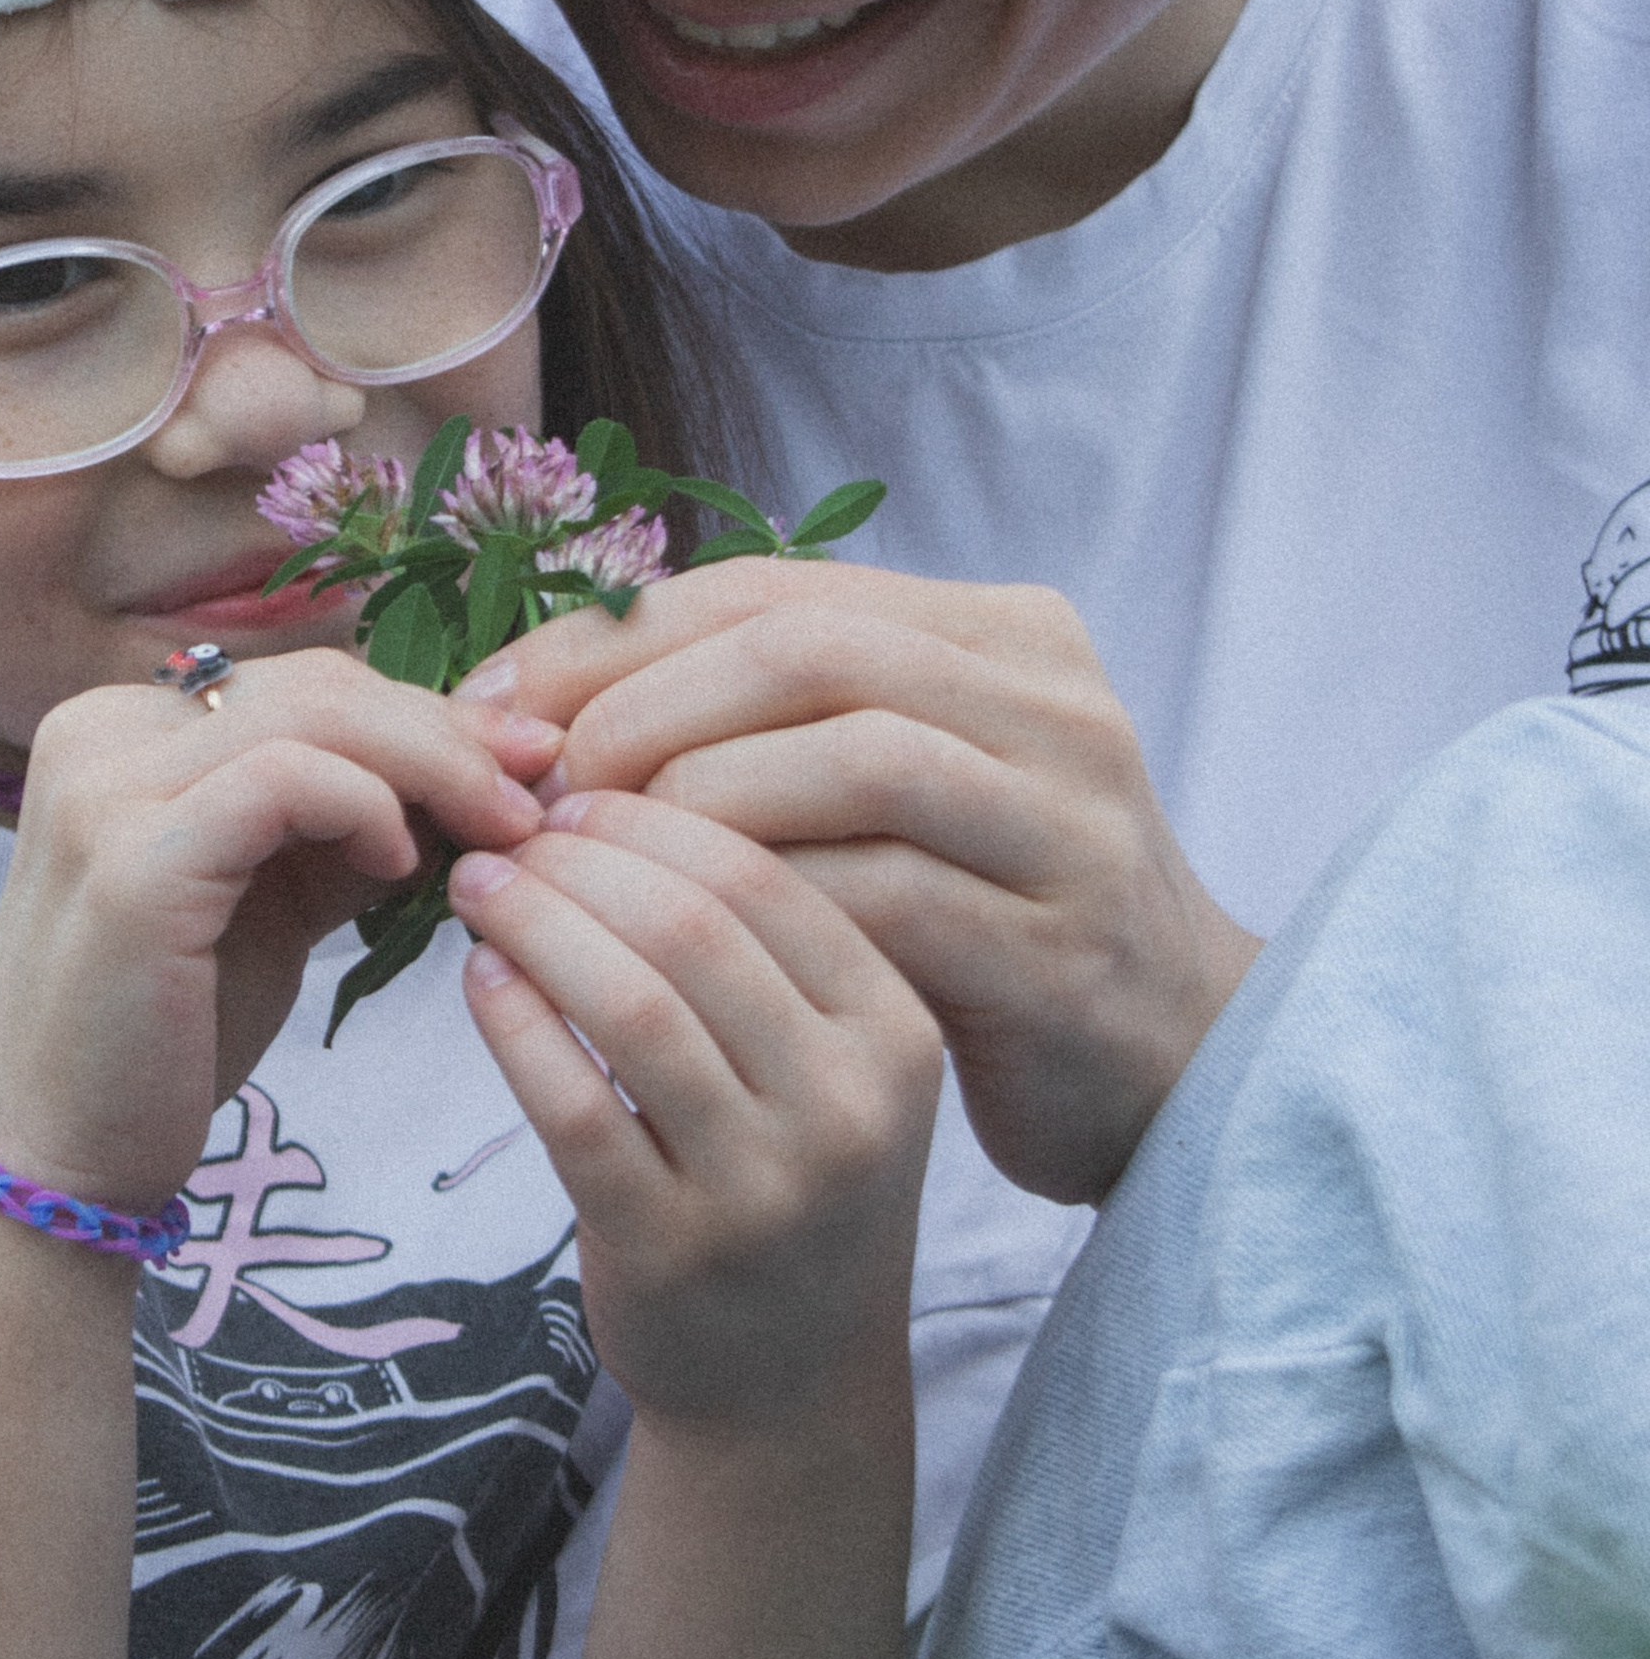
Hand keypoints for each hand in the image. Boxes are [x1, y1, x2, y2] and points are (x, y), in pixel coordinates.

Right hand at [0, 651, 558, 1202]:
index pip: (305, 681)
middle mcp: (99, 733)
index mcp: (122, 728)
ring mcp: (104, 790)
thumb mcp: (271, 899)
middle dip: (447, 730)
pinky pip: (281, 781)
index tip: (520, 764)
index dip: (423, 713)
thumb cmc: (169, 1035)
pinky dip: (364, 806)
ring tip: (500, 829)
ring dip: (432, 764)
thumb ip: (343, 824)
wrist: (66, 1155)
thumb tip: (476, 773)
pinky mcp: (128, 860)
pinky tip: (402, 863)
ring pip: (311, 715)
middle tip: (537, 787)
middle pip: (316, 683)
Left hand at [448, 793, 940, 1431]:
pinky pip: (572, 1104)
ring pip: (631, 1004)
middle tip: (509, 831)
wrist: (789, 1384)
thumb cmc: (788, 1185)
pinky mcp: (670, 1251)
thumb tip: (614, 792)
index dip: (654, 817)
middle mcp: (848, 1108)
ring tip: (479, 888)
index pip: (769, 877)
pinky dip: (515, 1024)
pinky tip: (481, 980)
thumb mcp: (826, 1062)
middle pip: (694, 927)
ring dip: (535, 925)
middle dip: (581, 860)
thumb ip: (759, 947)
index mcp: (898, 1033)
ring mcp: (763, 1188)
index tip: (576, 791)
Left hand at [464, 561, 1259, 1205]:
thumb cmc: (977, 920)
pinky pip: (878, 900)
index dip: (619, 638)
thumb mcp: (884, 792)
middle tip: (535, 784)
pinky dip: (751, 912)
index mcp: (1007, 637)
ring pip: (848, 761)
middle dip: (645, 706)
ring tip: (584, 861)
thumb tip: (538, 695)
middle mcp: (1053, 710)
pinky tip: (664, 948)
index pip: (775, 591)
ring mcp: (1067, 829)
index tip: (498, 702)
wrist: (1161, 1068)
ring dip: (689, 803)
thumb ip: (766, 723)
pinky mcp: (1053, 954)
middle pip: (809, 650)